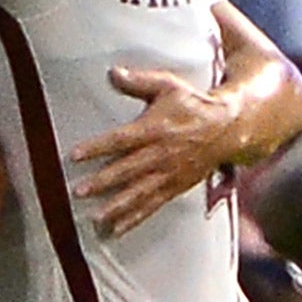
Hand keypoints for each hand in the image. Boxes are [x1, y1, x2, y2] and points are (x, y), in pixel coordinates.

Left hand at [70, 65, 236, 237]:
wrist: (227, 128)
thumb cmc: (192, 103)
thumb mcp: (168, 85)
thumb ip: (140, 81)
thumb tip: (112, 72)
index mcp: (155, 128)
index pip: (121, 139)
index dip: (98, 147)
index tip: (75, 155)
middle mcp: (161, 154)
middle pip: (128, 169)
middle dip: (103, 181)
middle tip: (79, 191)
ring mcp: (169, 174)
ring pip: (139, 193)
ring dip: (117, 206)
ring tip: (95, 218)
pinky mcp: (175, 187)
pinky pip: (153, 206)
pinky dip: (134, 219)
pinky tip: (116, 229)